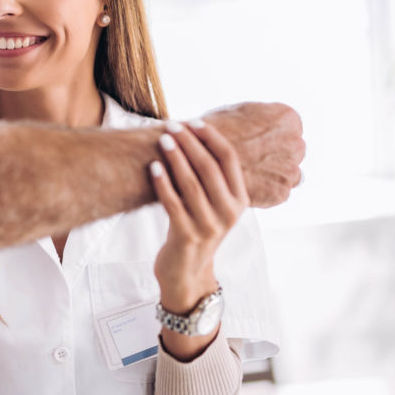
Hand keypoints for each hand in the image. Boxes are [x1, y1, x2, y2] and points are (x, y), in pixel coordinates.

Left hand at [150, 121, 247, 314]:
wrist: (187, 273)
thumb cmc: (196, 229)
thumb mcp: (213, 205)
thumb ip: (210, 178)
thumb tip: (191, 136)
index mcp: (240, 200)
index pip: (229, 160)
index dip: (211, 138)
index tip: (194, 122)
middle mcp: (229, 212)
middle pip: (209, 168)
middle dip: (190, 143)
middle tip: (172, 126)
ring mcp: (209, 226)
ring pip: (191, 183)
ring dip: (175, 158)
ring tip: (163, 140)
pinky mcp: (188, 237)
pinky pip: (173, 203)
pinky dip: (163, 183)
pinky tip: (153, 167)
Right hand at [201, 102, 303, 207]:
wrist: (196, 157)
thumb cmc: (213, 131)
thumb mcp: (238, 111)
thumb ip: (257, 118)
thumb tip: (259, 122)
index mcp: (287, 118)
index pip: (289, 129)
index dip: (270, 136)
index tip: (256, 142)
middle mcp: (295, 143)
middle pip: (292, 152)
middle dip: (275, 156)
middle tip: (251, 159)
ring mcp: (290, 169)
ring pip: (286, 174)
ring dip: (271, 175)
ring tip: (247, 173)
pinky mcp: (280, 191)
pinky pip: (276, 192)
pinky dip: (263, 191)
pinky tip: (246, 185)